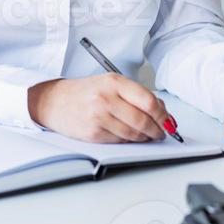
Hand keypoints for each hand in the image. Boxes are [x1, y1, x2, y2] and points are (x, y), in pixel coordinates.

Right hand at [27, 73, 177, 142]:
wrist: (54, 101)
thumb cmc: (84, 92)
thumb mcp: (109, 84)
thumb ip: (135, 94)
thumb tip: (162, 111)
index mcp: (114, 82)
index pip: (148, 101)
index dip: (163, 115)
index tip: (169, 122)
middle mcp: (106, 98)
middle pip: (143, 120)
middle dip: (157, 130)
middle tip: (162, 133)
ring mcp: (99, 117)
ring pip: (133, 134)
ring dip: (145, 138)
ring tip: (147, 135)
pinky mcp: (93, 134)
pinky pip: (120, 141)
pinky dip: (129, 142)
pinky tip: (130, 137)